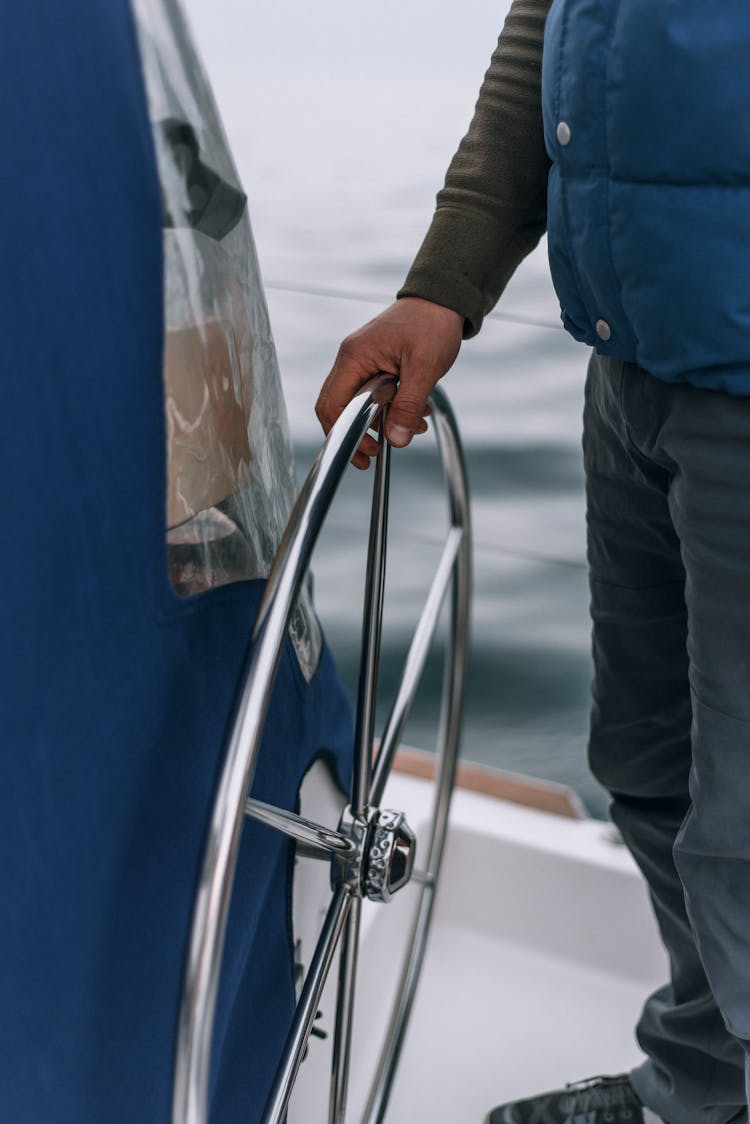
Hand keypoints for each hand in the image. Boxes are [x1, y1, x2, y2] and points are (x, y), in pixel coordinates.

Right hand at [316, 297, 463, 468]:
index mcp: (355, 357)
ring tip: (410, 428)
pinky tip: (414, 414)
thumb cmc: (432, 324)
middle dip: (358, 434)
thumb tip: (396, 439)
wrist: (442, 300)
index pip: (331, 405)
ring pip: (357, 403)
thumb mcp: (424, 369)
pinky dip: (390, 408)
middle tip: (375, 454)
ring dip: (380, 421)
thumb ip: (408, 406)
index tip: (366, 452)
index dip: (344, 434)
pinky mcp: (375, 363)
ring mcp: (362, 361)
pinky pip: (372, 393)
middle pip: (338, 407)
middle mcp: (351, 359)